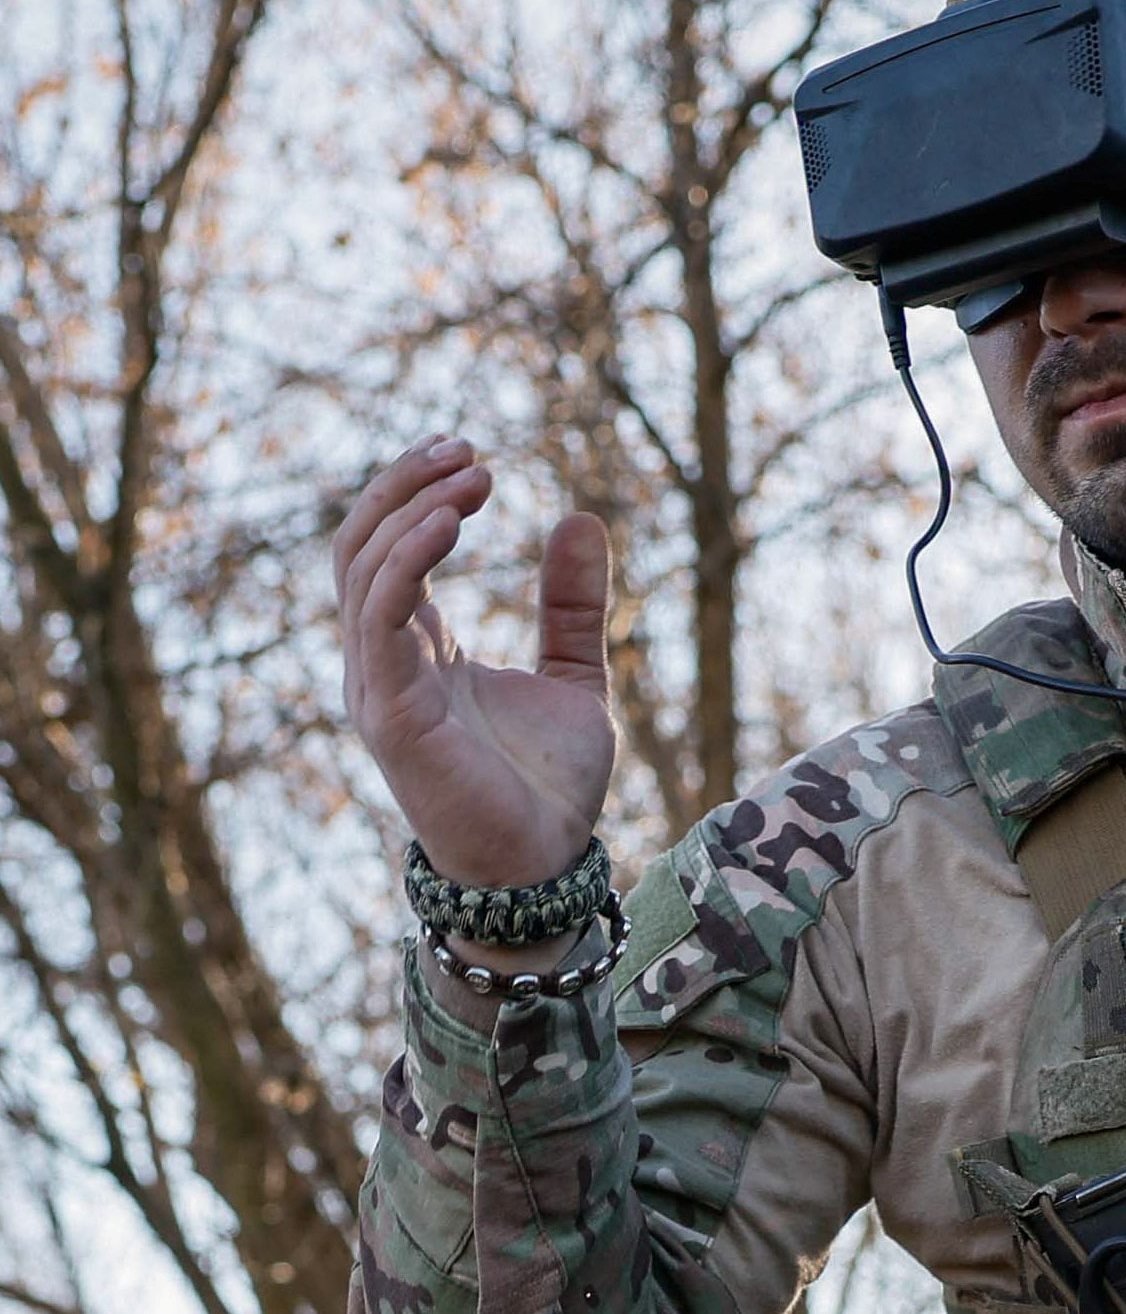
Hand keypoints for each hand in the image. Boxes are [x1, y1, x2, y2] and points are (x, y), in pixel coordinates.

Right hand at [335, 435, 615, 890]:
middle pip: (359, 546)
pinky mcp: (392, 713)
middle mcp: (385, 662)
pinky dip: (408, 561)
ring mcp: (380, 687)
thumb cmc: (547, 786)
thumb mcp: (575, 676)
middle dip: (403, 485)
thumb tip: (578, 517)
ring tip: (475, 474)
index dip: (416, 493)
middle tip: (466, 445)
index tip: (471, 452)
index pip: (385, 548)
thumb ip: (572, 605)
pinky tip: (454, 521)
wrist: (545, 868)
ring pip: (362, 571)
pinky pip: (378, 619)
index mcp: (418, 650)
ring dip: (413, 510)